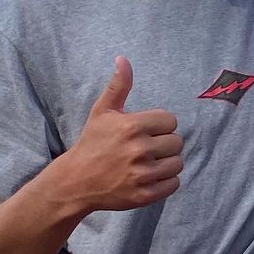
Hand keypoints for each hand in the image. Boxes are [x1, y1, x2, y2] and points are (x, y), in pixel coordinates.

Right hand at [60, 58, 182, 212]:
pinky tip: (150, 177)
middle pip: (176, 142)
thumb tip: (123, 59)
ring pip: (178, 163)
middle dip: (164, 144)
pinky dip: (166, 181)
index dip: (160, 125)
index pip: (170, 121)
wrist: (76, 181)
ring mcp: (142, 174)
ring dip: (167, 163)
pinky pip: (174, 183)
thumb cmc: (92, 143)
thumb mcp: (102, 112)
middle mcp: (139, 150)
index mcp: (132, 126)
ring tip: (150, 162)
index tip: (146, 131)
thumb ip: (118, 86)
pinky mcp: (145, 195)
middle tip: (147, 148)